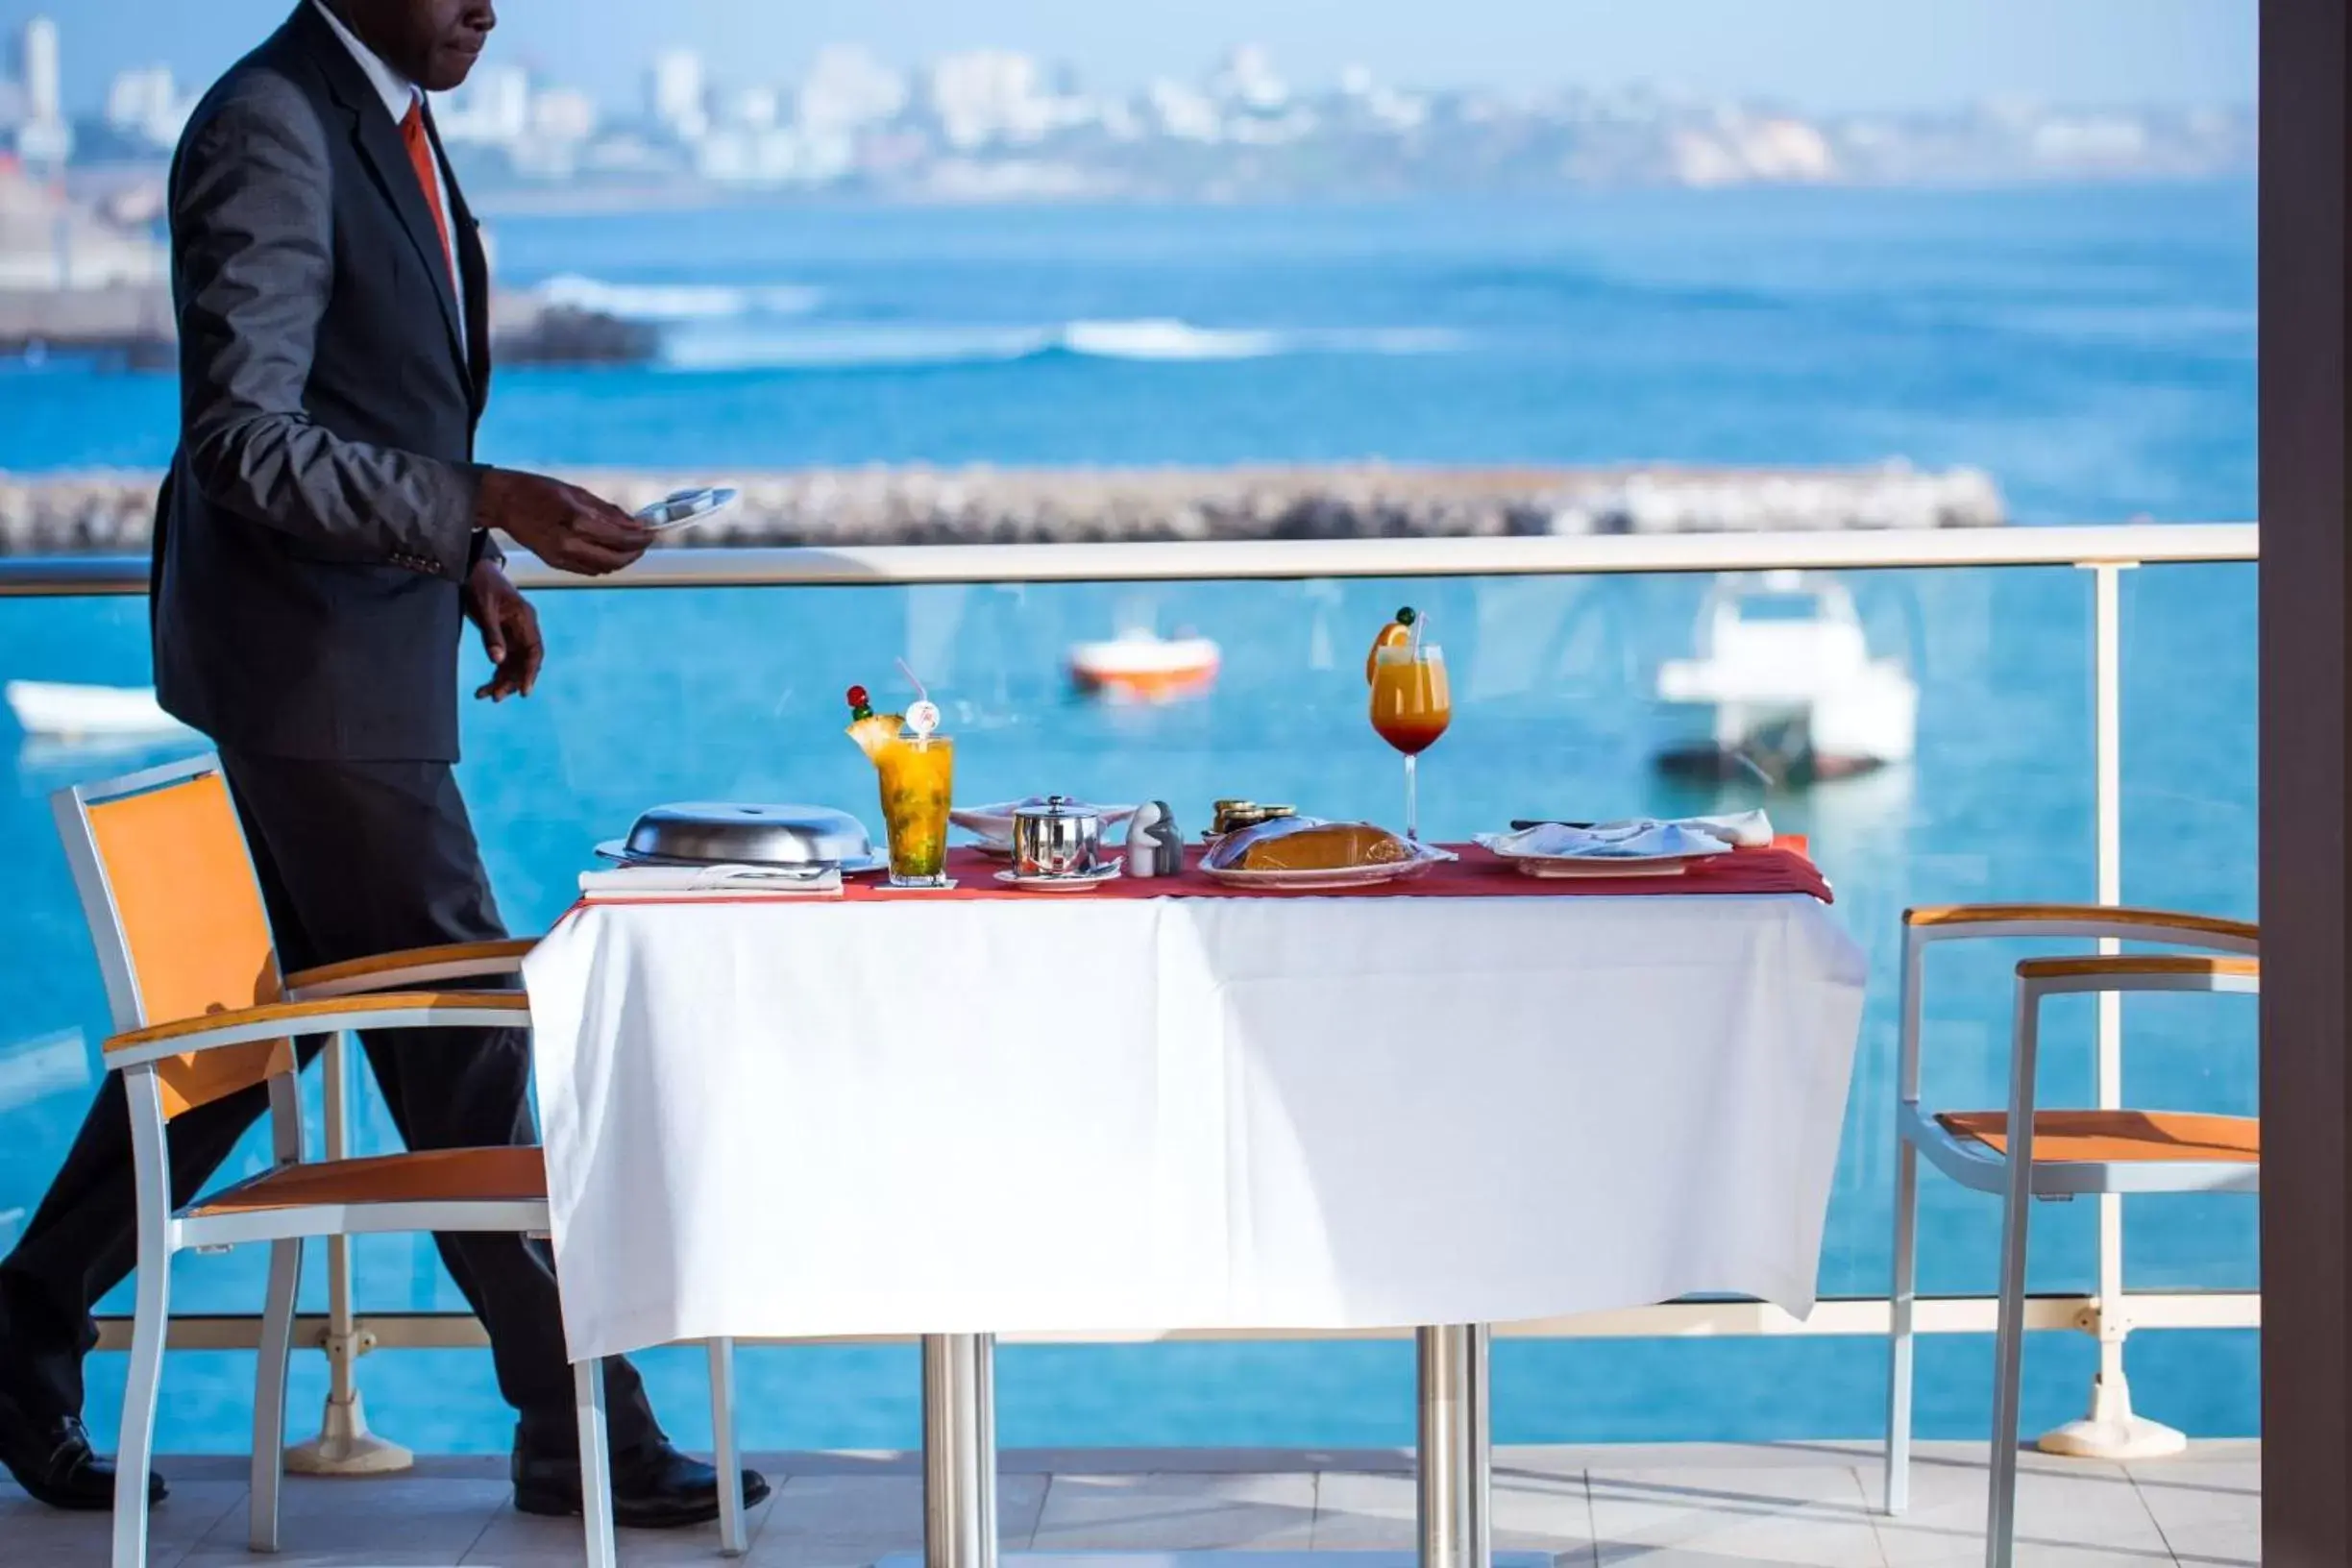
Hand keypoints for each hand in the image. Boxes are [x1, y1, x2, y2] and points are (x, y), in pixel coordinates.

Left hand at [463, 559, 542, 700]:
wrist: (472, 568)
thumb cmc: (479, 583)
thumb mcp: (483, 608)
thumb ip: (492, 635)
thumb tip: (498, 662)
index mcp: (525, 618)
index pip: (535, 650)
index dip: (530, 672)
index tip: (523, 690)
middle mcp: (523, 627)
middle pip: (524, 661)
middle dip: (512, 680)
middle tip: (497, 697)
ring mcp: (513, 632)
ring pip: (513, 663)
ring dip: (502, 680)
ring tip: (486, 695)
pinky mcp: (502, 635)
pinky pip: (502, 658)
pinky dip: (495, 673)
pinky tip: (483, 687)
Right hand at [475, 468, 652, 576]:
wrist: (502, 501)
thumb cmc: (536, 489)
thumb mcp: (576, 492)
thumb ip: (607, 511)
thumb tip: (634, 522)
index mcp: (576, 521)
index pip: (620, 538)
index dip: (640, 538)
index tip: (651, 532)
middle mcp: (569, 544)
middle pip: (615, 560)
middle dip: (634, 553)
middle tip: (645, 542)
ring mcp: (560, 557)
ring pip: (603, 569)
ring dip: (621, 561)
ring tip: (631, 548)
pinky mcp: (554, 562)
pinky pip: (588, 570)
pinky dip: (604, 564)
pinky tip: (609, 552)